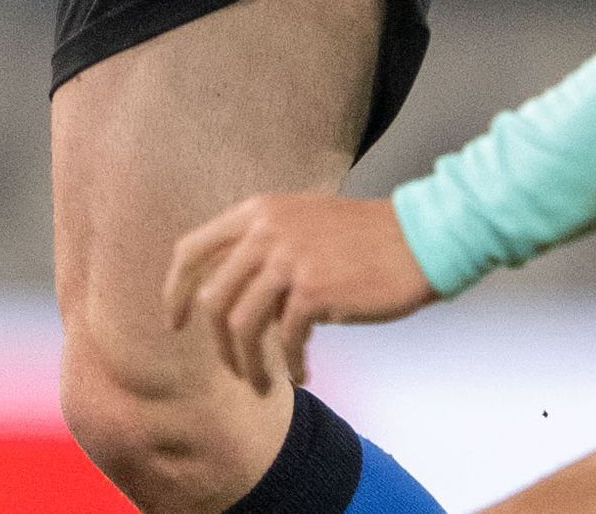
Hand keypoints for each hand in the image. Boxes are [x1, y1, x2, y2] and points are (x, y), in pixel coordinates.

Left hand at [165, 191, 436, 393]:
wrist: (419, 238)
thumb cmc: (363, 238)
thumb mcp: (301, 223)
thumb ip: (261, 246)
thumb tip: (224, 296)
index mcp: (258, 210)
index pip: (192, 249)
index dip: (176, 291)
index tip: (176, 323)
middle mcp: (266, 229)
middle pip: (212, 298)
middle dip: (217, 344)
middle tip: (232, 369)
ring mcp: (289, 258)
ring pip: (242, 326)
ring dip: (249, 365)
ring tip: (262, 384)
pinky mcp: (315, 289)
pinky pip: (285, 339)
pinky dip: (289, 365)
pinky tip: (301, 375)